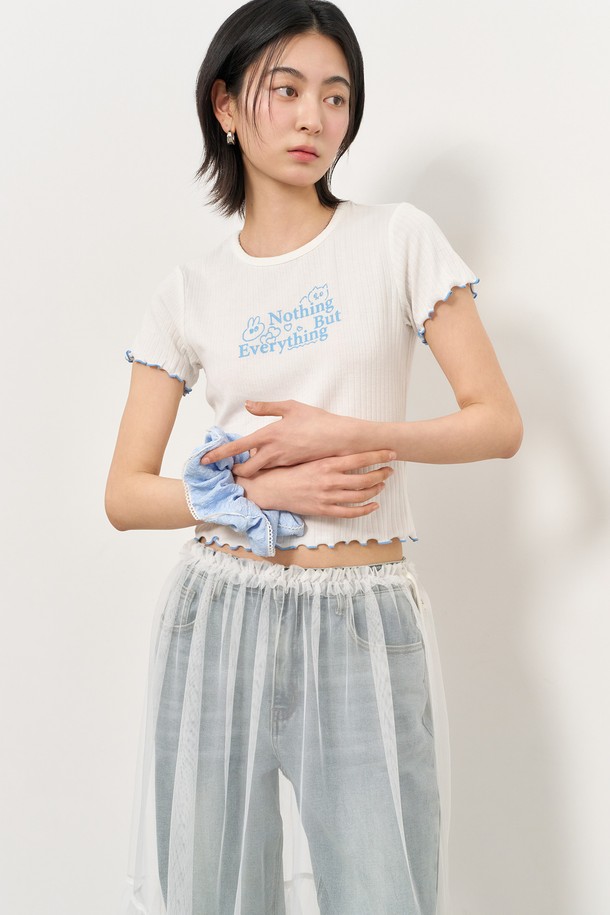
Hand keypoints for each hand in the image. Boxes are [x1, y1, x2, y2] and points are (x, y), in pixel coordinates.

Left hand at [200, 399, 388, 477]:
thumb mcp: (291, 407)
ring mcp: (282, 462)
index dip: (218, 455)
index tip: (204, 460)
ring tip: (247, 464)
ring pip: (260, 469)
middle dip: (236, 470)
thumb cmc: (317, 420)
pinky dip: (267, 466)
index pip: (237, 448)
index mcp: (269, 435)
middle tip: (229, 466)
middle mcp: (273, 452)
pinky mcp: (292, 466)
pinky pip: (273, 468)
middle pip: (246, 468)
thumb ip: (267, 407)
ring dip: (252, 467)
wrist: (340, 439)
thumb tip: (247, 405)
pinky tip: (269, 461)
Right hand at [236, 450, 395, 517]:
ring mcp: (328, 497)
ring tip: (382, 484)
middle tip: (390, 469)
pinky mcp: (324, 510)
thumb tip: (345, 443)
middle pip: (365, 478)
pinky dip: (365, 509)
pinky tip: (374, 505)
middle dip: (381, 473)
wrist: (270, 488)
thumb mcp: (307, 455)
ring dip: (375, 489)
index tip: (391, 452)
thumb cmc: (288, 469)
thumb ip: (327, 452)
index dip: (378, 455)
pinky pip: (350, 512)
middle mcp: (329, 480)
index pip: (360, 458)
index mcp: (326, 463)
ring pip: (360, 495)